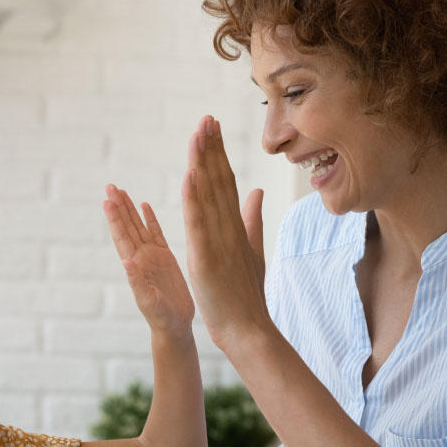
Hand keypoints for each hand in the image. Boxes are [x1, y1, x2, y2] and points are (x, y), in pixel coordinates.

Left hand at [104, 184, 194, 336]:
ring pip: (138, 226)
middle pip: (127, 227)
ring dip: (129, 209)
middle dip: (118, 206)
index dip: (114, 219)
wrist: (174, 325)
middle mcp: (140, 258)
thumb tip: (125, 262)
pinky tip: (144, 205)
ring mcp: (152, 257)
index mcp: (135, 266)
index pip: (122, 238)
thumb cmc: (160, 318)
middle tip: (109, 186)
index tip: (107, 201)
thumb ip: (137, 282)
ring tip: (120, 190)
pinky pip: (156, 233)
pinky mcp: (165, 258)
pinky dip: (150, 219)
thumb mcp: (148, 301)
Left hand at [182, 114, 268, 347]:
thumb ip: (252, 220)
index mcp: (235, 227)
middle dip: (211, 148)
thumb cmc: (247, 295)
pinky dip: (194, 199)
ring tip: (198, 133)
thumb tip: (256, 192)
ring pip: (209, 195)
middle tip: (205, 117)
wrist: (249, 329)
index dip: (219, 154)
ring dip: (203, 162)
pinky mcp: (206, 257)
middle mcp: (228, 228)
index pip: (226, 183)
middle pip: (219, 182)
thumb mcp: (250, 251)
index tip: (212, 127)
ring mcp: (219, 241)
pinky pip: (199, 223)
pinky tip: (190, 174)